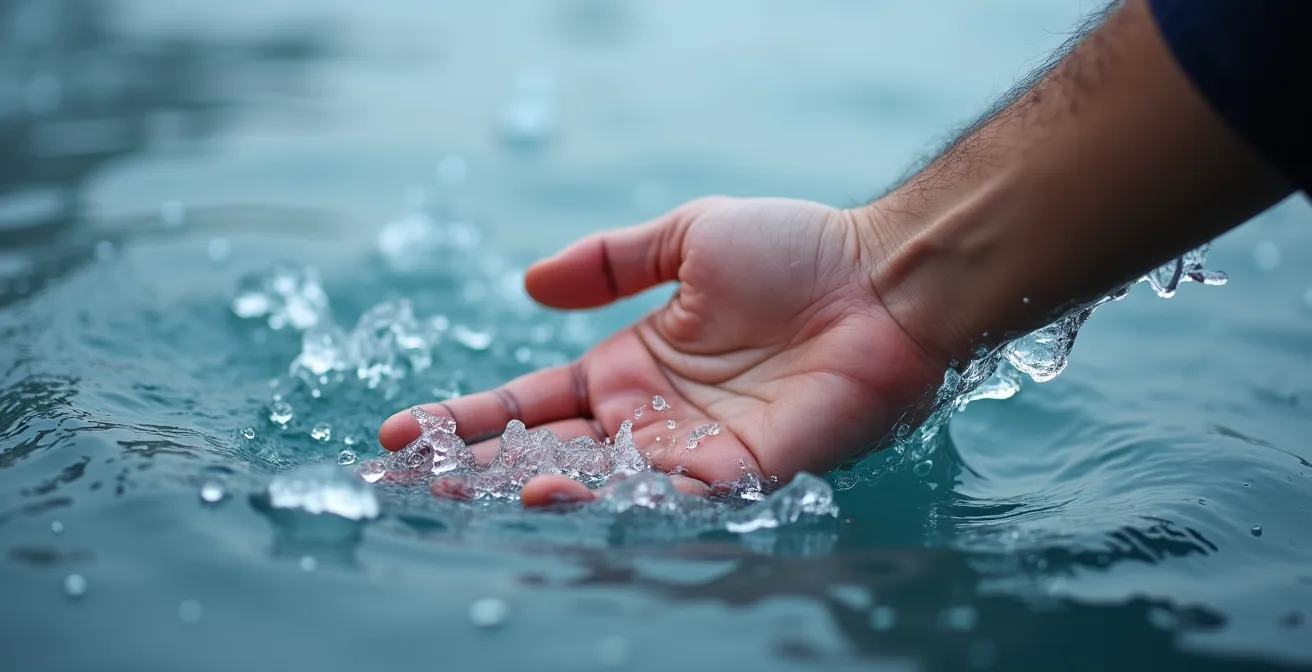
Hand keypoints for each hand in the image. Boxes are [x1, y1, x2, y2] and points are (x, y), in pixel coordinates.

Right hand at [377, 196, 942, 505]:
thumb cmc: (798, 250)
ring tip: (485, 488)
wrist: (884, 276)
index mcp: (631, 368)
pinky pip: (673, 497)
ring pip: (602, 485)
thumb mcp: (687, 238)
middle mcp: (652, 419)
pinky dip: (618, 500)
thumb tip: (528, 285)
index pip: (533, 407)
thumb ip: (610, 261)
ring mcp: (694, 450)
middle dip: (481, 474)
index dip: (470, 421)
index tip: (402, 435)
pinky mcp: (746, 471)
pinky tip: (560, 489)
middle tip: (411, 487)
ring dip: (539, 490)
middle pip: (550, 456)